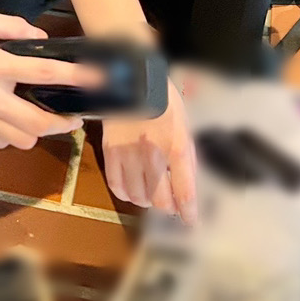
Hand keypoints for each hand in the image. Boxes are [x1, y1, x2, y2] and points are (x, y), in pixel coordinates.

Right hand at [0, 9, 100, 149]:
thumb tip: (40, 38)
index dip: (77, 77)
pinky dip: (13, 134)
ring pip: (24, 139)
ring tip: (41, 117)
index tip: (99, 79)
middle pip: (40, 122)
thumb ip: (12, 25)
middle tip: (74, 116)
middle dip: (64, 122)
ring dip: (38, 129)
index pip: (46, 74)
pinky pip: (2, 142)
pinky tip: (10, 118)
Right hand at [102, 80, 196, 224]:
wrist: (131, 79)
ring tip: (149, 193)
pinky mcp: (110, 151)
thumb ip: (186, 157)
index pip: (184, 191)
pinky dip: (125, 193)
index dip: (188, 212)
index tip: (189, 221)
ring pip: (138, 196)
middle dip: (167, 206)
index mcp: (177, 146)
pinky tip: (131, 189)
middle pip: (159, 200)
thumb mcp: (183, 125)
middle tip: (168, 202)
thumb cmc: (162, 101)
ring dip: (146, 200)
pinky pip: (116, 185)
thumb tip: (187, 186)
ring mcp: (129, 153)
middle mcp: (153, 154)